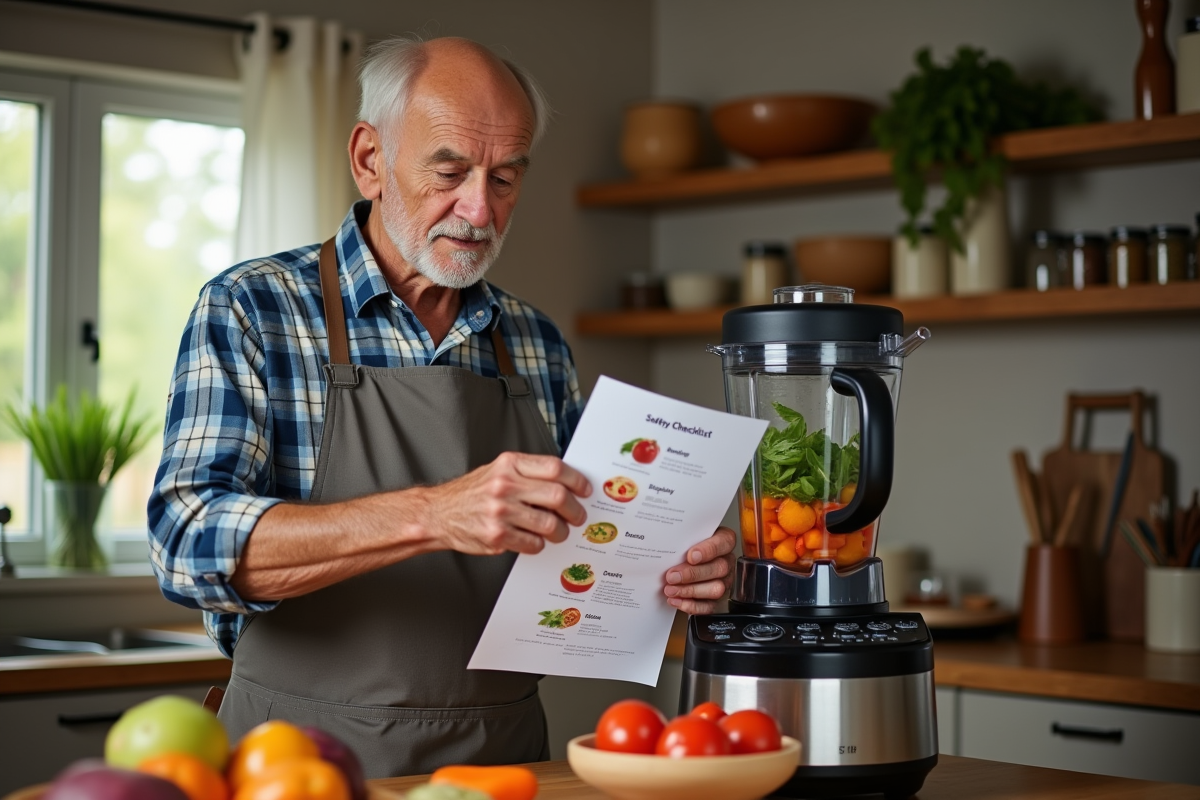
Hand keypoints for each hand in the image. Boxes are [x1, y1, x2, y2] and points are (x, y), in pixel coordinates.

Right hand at [418, 452, 590, 555]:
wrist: (438, 513)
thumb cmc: (472, 493)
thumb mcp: (499, 470)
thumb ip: (528, 473)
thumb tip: (566, 484)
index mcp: (510, 464)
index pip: (555, 469)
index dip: (576, 480)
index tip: (585, 490)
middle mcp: (505, 485)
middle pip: (557, 496)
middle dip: (575, 510)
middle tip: (578, 516)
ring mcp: (500, 511)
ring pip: (549, 524)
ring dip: (560, 532)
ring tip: (558, 532)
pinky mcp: (496, 536)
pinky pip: (533, 543)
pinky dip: (539, 544)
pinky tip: (535, 540)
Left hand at [662, 526, 735, 613]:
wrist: (678, 563)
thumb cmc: (684, 547)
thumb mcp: (684, 538)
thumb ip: (682, 538)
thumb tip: (666, 540)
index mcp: (723, 541)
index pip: (724, 542)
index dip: (709, 550)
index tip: (691, 556)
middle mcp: (726, 561)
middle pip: (719, 568)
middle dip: (693, 574)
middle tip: (672, 576)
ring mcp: (723, 581)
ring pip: (716, 589)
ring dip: (690, 591)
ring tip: (671, 590)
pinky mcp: (717, 599)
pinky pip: (709, 606)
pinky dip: (691, 605)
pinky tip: (676, 600)